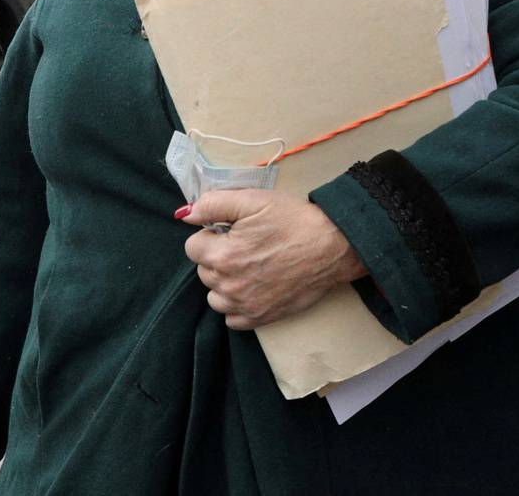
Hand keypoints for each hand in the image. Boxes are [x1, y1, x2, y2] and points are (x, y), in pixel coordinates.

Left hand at [179, 189, 367, 329]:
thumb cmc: (295, 220)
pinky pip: (231, 318)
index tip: (233, 230)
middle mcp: (228, 285)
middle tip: (247, 244)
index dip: (212, 234)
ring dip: (224, 282)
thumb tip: (185, 213)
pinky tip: (254, 287)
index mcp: (222, 255)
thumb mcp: (255, 200)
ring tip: (251, 266)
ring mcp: (243, 305)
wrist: (333, 246)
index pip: (192, 247)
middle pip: (203, 270)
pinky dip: (237, 304)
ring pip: (214, 296)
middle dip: (218, 256)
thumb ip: (214, 204)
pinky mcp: (260, 318)